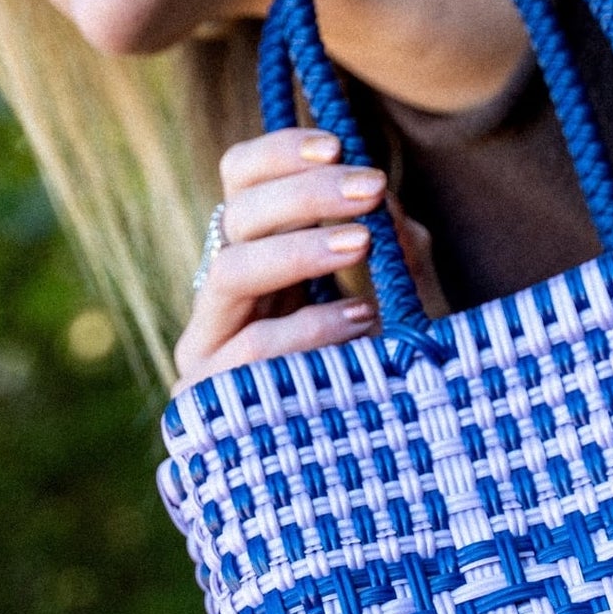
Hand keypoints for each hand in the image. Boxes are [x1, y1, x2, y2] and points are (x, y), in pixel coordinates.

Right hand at [174, 130, 384, 389]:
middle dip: (305, 193)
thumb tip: (385, 200)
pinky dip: (304, 331)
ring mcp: (208, 345)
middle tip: (370, 188)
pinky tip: (359, 322)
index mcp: (259, 254)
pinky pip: (248, 351)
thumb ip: (398, 248)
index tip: (339, 141)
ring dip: (298, 249)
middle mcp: (223, 293)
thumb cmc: (388, 370)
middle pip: (236, 214)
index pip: (241, 178)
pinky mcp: (209, 399)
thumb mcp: (404, 297)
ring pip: (230, 270)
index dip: (280, 151)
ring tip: (362, 245)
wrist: (374, 473)